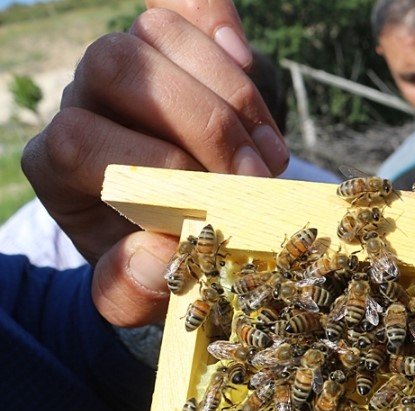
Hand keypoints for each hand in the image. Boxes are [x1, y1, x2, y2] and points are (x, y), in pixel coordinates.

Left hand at [21, 0, 288, 326]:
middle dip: (198, 121)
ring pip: (155, 32)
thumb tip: (159, 258)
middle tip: (255, 179)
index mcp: (59, 166)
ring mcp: (129, 65)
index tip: (215, 210)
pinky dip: (215, 18)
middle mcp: (83, 102)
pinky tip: (243, 57)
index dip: (151, 168)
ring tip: (271, 157)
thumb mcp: (139, 293)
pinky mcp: (174, 45)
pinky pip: (184, 3)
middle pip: (114, 66)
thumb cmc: (159, 263)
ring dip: (228, 92)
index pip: (76, 140)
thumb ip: (134, 290)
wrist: (188, 235)